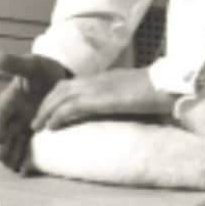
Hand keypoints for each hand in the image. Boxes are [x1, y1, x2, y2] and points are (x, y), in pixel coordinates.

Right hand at [0, 51, 70, 173]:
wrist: (62, 77)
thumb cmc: (44, 70)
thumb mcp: (32, 65)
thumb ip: (16, 64)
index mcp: (9, 99)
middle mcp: (13, 115)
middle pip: (1, 133)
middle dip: (0, 145)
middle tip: (2, 156)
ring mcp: (23, 125)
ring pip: (12, 143)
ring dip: (11, 155)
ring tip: (13, 167)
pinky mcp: (35, 133)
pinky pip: (26, 147)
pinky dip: (24, 158)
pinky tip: (25, 170)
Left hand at [29, 66, 175, 134]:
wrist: (167, 86)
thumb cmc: (158, 92)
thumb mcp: (134, 95)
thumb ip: (123, 101)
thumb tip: (124, 113)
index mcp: (104, 79)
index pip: (73, 84)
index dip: (58, 97)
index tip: (50, 109)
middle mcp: (96, 80)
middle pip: (60, 88)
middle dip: (46, 104)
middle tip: (37, 119)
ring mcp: (96, 88)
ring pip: (60, 97)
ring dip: (46, 111)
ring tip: (38, 126)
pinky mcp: (98, 99)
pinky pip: (70, 107)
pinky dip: (57, 116)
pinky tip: (51, 127)